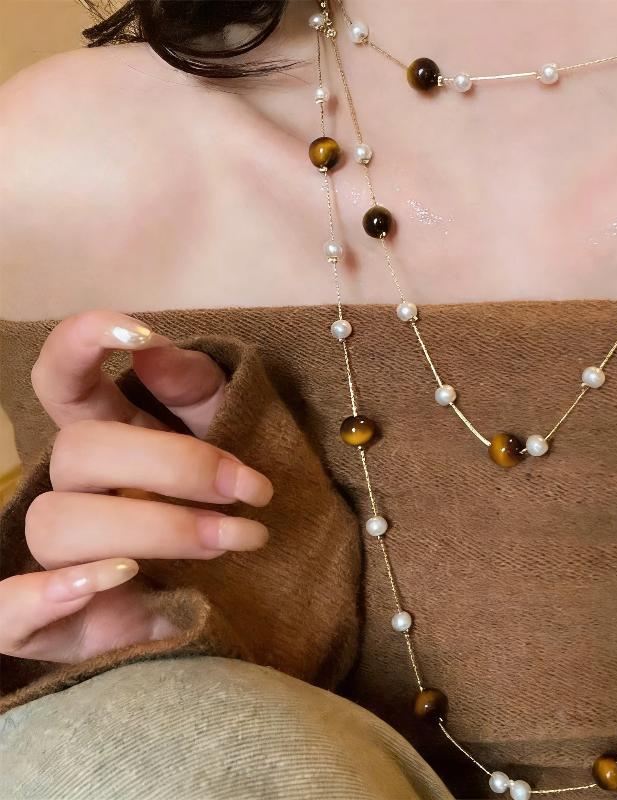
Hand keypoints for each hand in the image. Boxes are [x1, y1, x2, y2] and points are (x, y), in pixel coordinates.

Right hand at [0, 311, 272, 663]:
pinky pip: (8, 611)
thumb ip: (195, 387)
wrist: (252, 589)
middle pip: (77, 451)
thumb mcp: (228, 430)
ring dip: (155, 530)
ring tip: (231, 540)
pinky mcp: (58, 621)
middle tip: (250, 490)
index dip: (79, 345)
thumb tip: (153, 346)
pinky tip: (120, 578)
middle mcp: (75, 489)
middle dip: (172, 466)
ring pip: (59, 524)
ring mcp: (60, 554)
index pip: (60, 378)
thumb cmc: (230, 500)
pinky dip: (43, 597)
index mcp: (109, 436)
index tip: (139, 332)